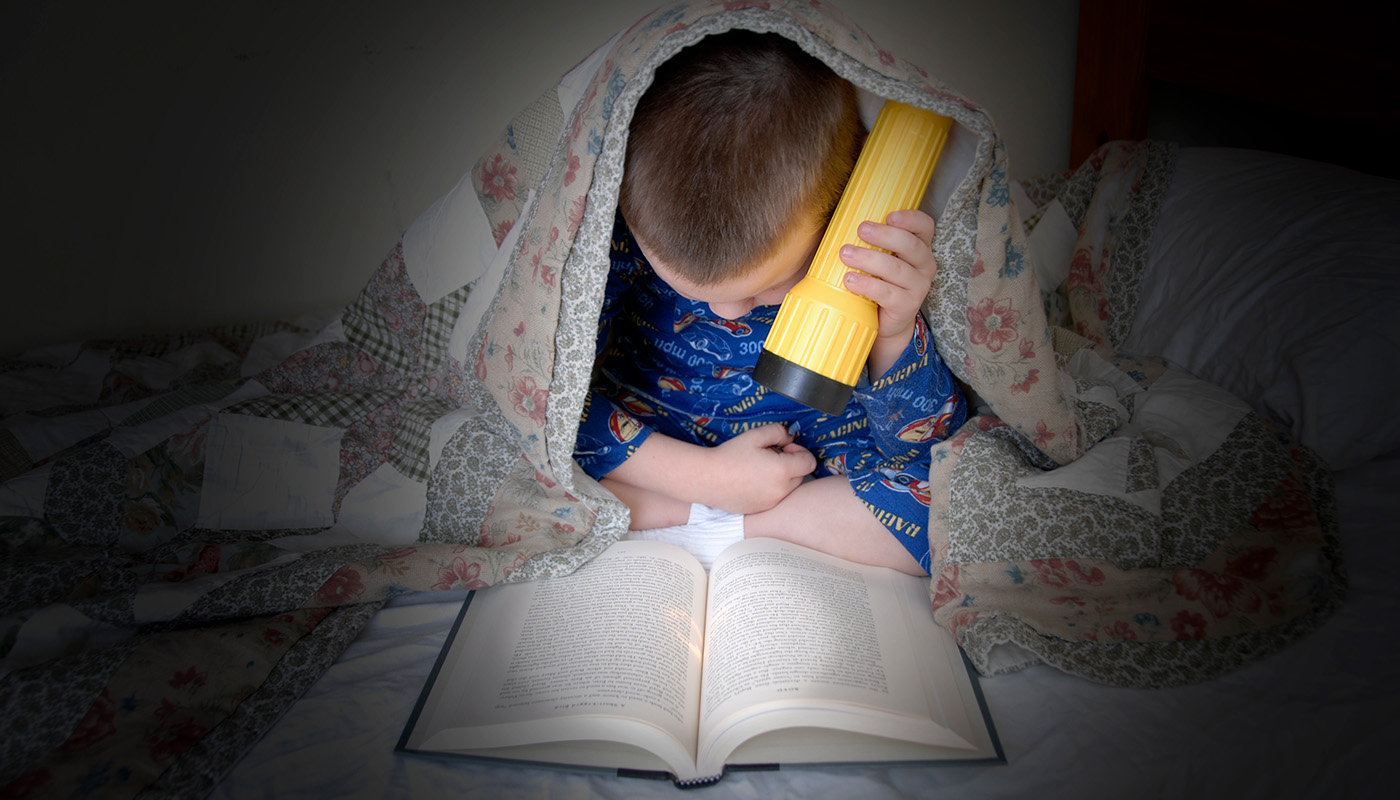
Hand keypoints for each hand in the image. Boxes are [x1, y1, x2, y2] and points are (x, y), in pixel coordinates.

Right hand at [700, 423, 814, 513]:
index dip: (800, 451)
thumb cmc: (729, 456)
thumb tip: (789, 438)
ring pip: (788, 488)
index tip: (784, 447)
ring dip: (781, 477)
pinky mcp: (762, 510)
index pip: (809, 462)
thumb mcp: (755, 435)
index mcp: (783, 470)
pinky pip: (775, 498)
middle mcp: (781, 490)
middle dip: (791, 464)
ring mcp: (772, 503)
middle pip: (801, 475)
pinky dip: (770, 490)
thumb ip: (778, 431)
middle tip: (769, 456)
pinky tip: (752, 482)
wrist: (706, 479)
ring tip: (759, 469)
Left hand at [838, 209, 937, 377]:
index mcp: (920, 247)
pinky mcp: (907, 306)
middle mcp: (924, 265)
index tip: (889, 216)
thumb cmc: (879, 281)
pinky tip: (850, 280)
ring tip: (846, 254)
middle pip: (911, 245)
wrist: (885, 321)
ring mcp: (918, 287)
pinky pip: (887, 293)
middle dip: (884, 235)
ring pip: (896, 269)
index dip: (911, 219)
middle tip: (861, 230)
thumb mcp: (880, 257)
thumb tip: (840, 220)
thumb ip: (871, 240)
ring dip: (869, 259)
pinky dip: (867, 285)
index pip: (925, 226)